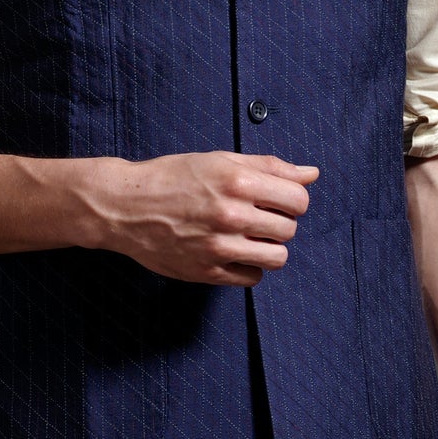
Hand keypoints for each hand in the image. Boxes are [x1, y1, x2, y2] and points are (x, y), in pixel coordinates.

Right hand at [82, 152, 317, 286]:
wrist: (125, 206)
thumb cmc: (173, 178)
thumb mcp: (220, 161)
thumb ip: (270, 167)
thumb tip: (311, 174)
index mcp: (237, 182)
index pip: (298, 200)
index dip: (293, 201)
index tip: (278, 201)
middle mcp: (231, 215)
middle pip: (289, 230)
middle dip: (280, 223)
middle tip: (257, 217)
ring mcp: (219, 247)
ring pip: (276, 258)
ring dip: (269, 248)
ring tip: (249, 237)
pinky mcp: (207, 271)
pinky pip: (252, 277)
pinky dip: (249, 267)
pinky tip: (233, 253)